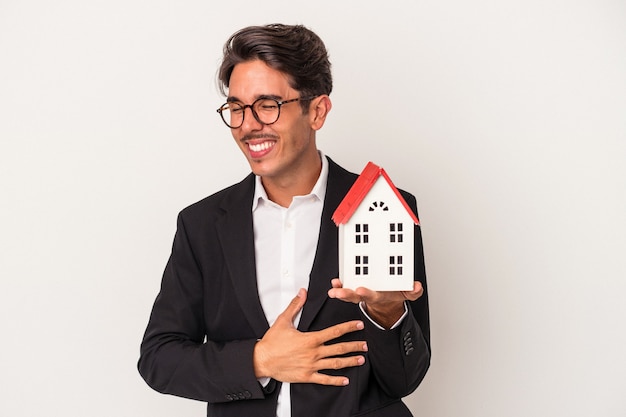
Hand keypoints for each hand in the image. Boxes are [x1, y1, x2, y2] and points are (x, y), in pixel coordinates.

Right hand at [253, 288, 367, 385]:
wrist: (262, 360)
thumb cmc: (272, 342)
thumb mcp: (283, 321)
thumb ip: (295, 306)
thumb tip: (302, 293)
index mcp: (310, 339)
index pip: (335, 331)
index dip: (349, 327)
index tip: (358, 325)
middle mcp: (313, 352)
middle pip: (339, 348)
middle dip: (354, 346)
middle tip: (365, 345)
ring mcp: (311, 365)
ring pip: (335, 364)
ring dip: (350, 361)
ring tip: (360, 359)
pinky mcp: (307, 376)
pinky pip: (324, 379)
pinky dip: (336, 380)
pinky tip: (345, 380)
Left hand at [327, 279, 423, 328]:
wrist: (387, 304)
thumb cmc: (393, 296)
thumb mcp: (407, 295)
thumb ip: (413, 292)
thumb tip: (416, 287)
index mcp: (378, 296)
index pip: (371, 296)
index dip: (366, 293)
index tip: (360, 289)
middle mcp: (367, 296)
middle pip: (355, 296)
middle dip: (346, 294)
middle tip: (339, 292)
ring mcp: (359, 293)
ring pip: (348, 294)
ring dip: (339, 291)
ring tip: (333, 288)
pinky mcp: (355, 288)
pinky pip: (345, 287)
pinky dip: (339, 285)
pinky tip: (335, 282)